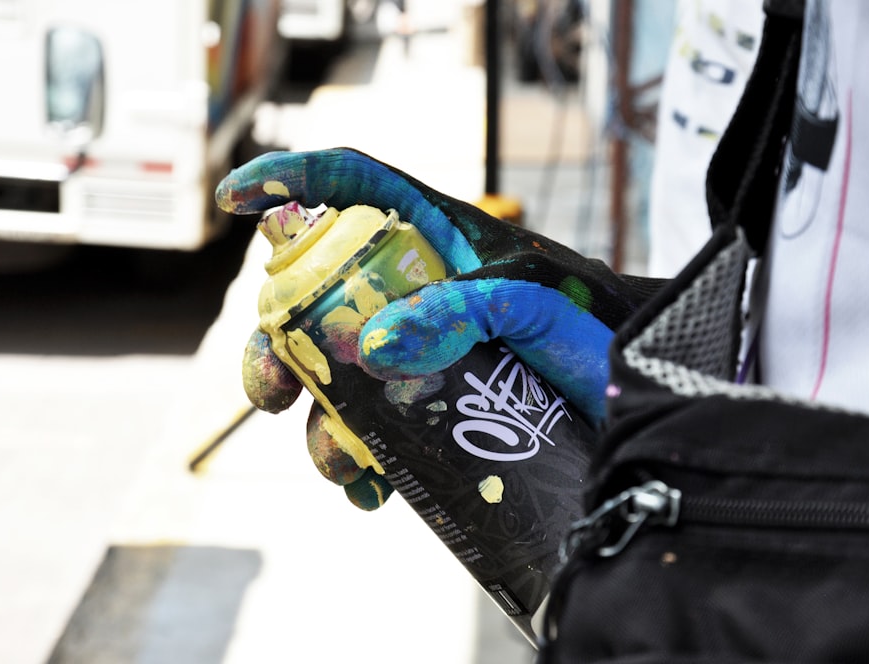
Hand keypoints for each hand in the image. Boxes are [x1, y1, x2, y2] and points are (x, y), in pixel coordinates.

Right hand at [220, 148, 663, 508]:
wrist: (635, 391)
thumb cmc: (595, 322)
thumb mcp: (533, 300)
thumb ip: (463, 308)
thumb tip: (372, 349)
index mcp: (433, 236)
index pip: (350, 186)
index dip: (287, 180)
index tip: (233, 198)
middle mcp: (409, 290)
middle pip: (312, 300)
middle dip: (275, 346)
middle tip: (273, 390)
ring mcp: (413, 349)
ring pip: (331, 379)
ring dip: (317, 424)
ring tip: (344, 465)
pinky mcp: (428, 405)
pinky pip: (370, 431)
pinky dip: (358, 463)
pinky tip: (372, 491)